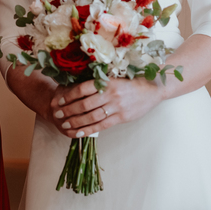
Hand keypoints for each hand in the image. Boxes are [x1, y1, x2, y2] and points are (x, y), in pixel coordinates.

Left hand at [48, 77, 164, 137]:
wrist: (152, 89)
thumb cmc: (132, 82)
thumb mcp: (115, 77)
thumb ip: (100, 83)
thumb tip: (78, 89)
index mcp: (107, 81)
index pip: (83, 88)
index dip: (70, 95)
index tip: (60, 100)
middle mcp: (110, 93)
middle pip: (84, 104)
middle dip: (69, 110)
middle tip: (58, 114)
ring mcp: (116, 106)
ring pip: (91, 116)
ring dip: (76, 121)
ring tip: (65, 124)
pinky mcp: (122, 117)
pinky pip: (102, 125)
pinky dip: (88, 129)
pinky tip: (79, 132)